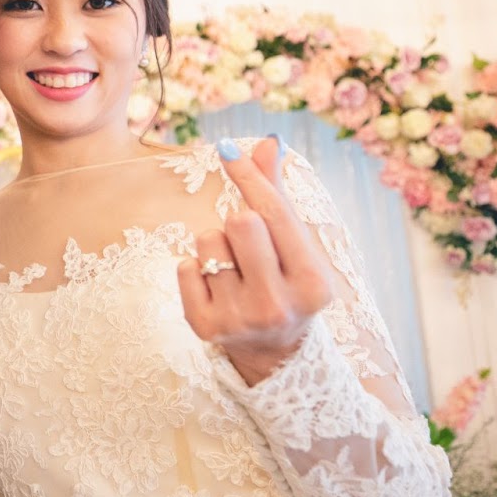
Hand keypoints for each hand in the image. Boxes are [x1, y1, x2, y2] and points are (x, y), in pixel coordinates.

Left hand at [176, 136, 332, 384]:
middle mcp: (278, 304)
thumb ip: (279, 195)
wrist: (273, 352)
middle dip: (238, 221)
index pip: (275, 213)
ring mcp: (240, 319)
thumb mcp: (294, 247)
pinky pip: (184, 267)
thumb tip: (268, 143)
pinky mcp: (205, 327)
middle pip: (240, 222)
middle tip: (247, 244)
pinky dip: (193, 269)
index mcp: (311, 282)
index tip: (228, 149)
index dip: (250, 176)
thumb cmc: (285, 284)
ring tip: (233, 269)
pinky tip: (215, 287)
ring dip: (215, 246)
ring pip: (208, 241)